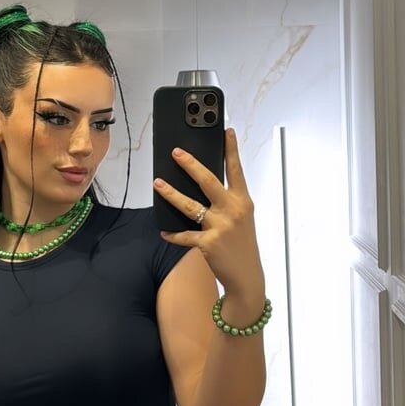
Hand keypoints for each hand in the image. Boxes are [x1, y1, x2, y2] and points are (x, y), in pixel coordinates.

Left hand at [154, 128, 263, 296]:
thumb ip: (226, 203)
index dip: (231, 149)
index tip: (226, 130)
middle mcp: (233, 210)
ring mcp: (220, 226)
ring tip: (157, 184)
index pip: (236, 170)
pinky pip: (185, 235)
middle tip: (176, 152)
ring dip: (171, 194)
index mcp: (243, 201)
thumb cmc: (242, 245)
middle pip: (208, 181)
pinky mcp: (208, 243)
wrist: (247, 275)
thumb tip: (201, 188)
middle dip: (191, 165)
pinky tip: (164, 232)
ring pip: (190, 205)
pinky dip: (173, 234)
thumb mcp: (241, 219)